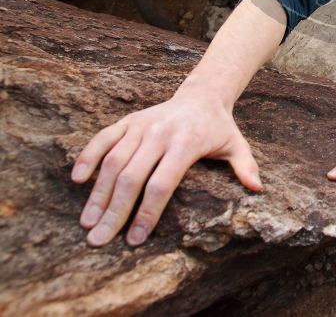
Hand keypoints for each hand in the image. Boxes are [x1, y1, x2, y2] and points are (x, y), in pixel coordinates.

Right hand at [70, 89, 262, 246]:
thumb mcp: (237, 145)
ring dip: (98, 193)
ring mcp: (141, 126)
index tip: (135, 239)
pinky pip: (103, 138)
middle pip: (131, 177)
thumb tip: (258, 189)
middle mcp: (160, 133)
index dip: (147, 212)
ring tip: (87, 222)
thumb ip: (246, 167)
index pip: (162, 183)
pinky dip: (88, 156)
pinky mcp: (128, 121)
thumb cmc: (219, 128)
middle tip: (98, 240)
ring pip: (113, 161)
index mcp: (186, 143)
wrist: (202, 94)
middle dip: (114, 212)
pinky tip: (77, 179)